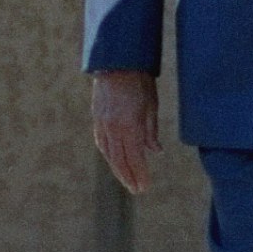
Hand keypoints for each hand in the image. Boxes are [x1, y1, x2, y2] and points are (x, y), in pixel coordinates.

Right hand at [91, 69, 158, 195]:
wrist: (116, 62)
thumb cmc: (139, 82)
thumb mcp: (151, 106)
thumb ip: (150, 131)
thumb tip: (155, 151)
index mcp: (129, 126)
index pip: (134, 158)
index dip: (140, 174)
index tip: (144, 187)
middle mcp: (113, 129)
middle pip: (120, 160)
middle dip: (128, 176)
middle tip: (136, 189)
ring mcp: (102, 123)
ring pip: (108, 153)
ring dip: (117, 168)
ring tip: (126, 179)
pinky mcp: (97, 118)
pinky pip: (101, 141)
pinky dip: (108, 153)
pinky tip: (113, 159)